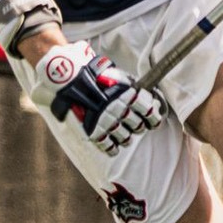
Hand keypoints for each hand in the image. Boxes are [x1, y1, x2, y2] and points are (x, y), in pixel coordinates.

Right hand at [25, 40, 163, 154]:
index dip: (153, 117)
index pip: (149, 111)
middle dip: (137, 126)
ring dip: (126, 137)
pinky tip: (113, 147)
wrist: (69, 78)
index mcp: (129, 95)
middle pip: (138, 126)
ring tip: (124, 135)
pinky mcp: (94, 131)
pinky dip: (113, 148)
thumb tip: (150, 97)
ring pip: (126, 138)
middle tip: (134, 124)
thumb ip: (133, 87)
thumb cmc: (95, 74)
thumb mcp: (118, 76)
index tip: (152, 120)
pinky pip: (108, 146)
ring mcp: (107, 122)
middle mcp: (120, 109)